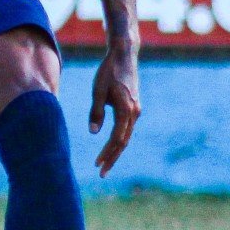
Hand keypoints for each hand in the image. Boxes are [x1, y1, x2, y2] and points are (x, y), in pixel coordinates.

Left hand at [88, 48, 140, 176]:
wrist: (124, 55)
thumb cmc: (108, 71)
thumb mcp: (98, 90)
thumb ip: (96, 112)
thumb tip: (94, 133)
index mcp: (126, 109)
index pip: (117, 139)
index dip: (107, 153)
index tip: (97, 165)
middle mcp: (134, 112)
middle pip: (123, 142)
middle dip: (112, 158)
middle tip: (101, 174)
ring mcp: (136, 110)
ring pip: (126, 136)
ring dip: (115, 151)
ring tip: (104, 163)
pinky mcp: (133, 107)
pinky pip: (126, 128)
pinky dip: (119, 140)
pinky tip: (110, 147)